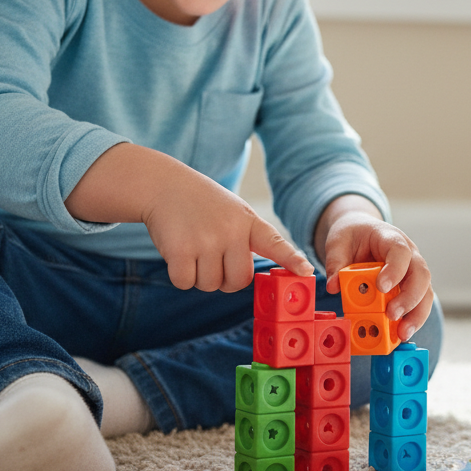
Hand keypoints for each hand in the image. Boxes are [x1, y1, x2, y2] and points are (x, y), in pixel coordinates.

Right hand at [142, 163, 312, 291]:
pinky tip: (178, 252)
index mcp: (248, 222)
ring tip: (194, 248)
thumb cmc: (203, 206)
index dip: (292, 259)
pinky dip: (180, 276)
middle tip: (212, 256)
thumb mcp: (234, 213)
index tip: (306, 271)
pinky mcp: (180, 250)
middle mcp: (231, 231)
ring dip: (200, 276)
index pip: (275, 244)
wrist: (164, 186)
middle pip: (237, 282)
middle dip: (224, 278)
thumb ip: (248, 241)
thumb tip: (247, 280)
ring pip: (210, 285)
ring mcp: (206, 241)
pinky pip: (186, 283)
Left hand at [316, 196, 433, 340]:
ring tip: (402, 334)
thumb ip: (336, 262)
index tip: (382, 286)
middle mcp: (410, 256)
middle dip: (409, 298)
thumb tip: (335, 286)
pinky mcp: (410, 290)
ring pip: (426, 294)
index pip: (400, 251)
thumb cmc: (354, 235)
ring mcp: (413, 274)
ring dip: (416, 316)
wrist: (362, 232)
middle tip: (392, 315)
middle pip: (422, 275)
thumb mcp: (339, 242)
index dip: (394, 270)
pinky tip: (399, 336)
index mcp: (391, 239)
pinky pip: (417, 306)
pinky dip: (410, 322)